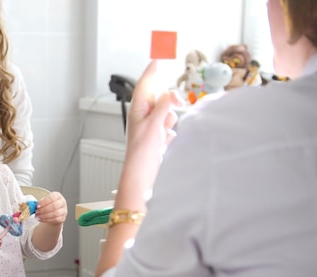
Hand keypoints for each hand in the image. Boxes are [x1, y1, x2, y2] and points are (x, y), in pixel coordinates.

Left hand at [35, 192, 67, 225]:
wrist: (54, 213)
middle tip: (37, 212)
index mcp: (57, 196)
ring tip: (38, 216)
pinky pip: (55, 219)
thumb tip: (32, 205)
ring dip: (44, 215)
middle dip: (44, 209)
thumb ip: (40, 202)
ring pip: (55, 213)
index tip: (37, 205)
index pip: (52, 197)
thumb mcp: (45, 201)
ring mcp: (63, 211)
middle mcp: (62, 202)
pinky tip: (41, 219)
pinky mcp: (62, 218)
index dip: (44, 202)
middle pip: (54, 206)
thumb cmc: (48, 205)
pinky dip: (47, 220)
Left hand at [122, 60, 181, 197]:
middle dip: (169, 100)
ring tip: (165, 132)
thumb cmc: (143, 153)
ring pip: (166, 114)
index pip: (144, 86)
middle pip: (158, 98)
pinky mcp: (156, 140)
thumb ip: (162, 107)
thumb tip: (166, 94)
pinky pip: (168, 129)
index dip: (151, 73)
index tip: (157, 60)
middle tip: (179, 103)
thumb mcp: (154, 125)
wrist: (142, 176)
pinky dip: (170, 133)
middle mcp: (142, 118)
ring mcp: (150, 129)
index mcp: (138, 111)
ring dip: (170, 119)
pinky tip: (166, 143)